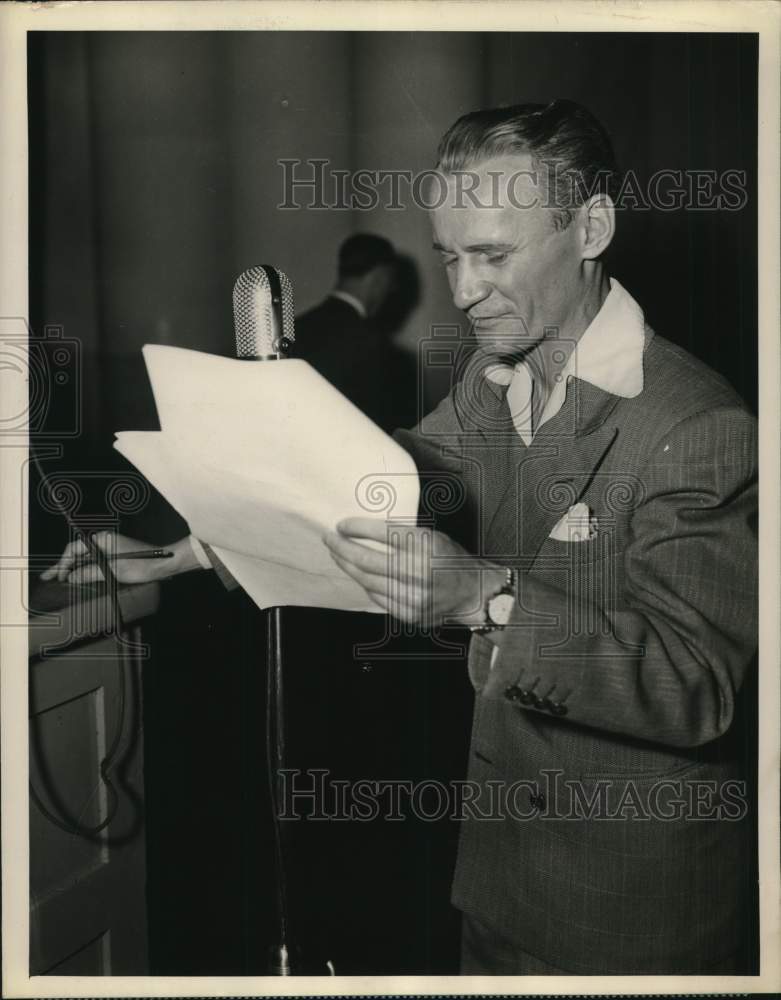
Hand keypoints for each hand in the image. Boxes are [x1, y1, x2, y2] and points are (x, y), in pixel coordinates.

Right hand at [40, 532, 199, 584]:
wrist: (163, 564)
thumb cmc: (141, 565)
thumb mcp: (112, 570)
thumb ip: (89, 573)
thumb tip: (70, 577)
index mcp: (102, 540)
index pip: (74, 549)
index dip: (63, 564)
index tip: (56, 576)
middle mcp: (104, 541)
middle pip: (78, 554)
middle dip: (63, 566)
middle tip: (48, 578)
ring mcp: (110, 548)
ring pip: (85, 559)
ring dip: (73, 569)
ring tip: (58, 579)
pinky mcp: (115, 556)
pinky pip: (95, 562)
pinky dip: (85, 570)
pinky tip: (77, 579)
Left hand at [323, 517, 505, 625]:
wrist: (472, 592)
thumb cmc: (450, 559)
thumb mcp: (431, 536)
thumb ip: (402, 534)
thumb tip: (362, 530)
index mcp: (424, 545)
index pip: (380, 533)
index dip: (355, 528)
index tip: (341, 525)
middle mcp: (418, 571)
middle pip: (366, 559)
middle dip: (342, 548)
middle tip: (329, 539)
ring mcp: (413, 596)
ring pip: (367, 581)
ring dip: (348, 567)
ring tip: (338, 556)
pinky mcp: (409, 614)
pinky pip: (377, 597)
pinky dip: (365, 584)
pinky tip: (359, 575)